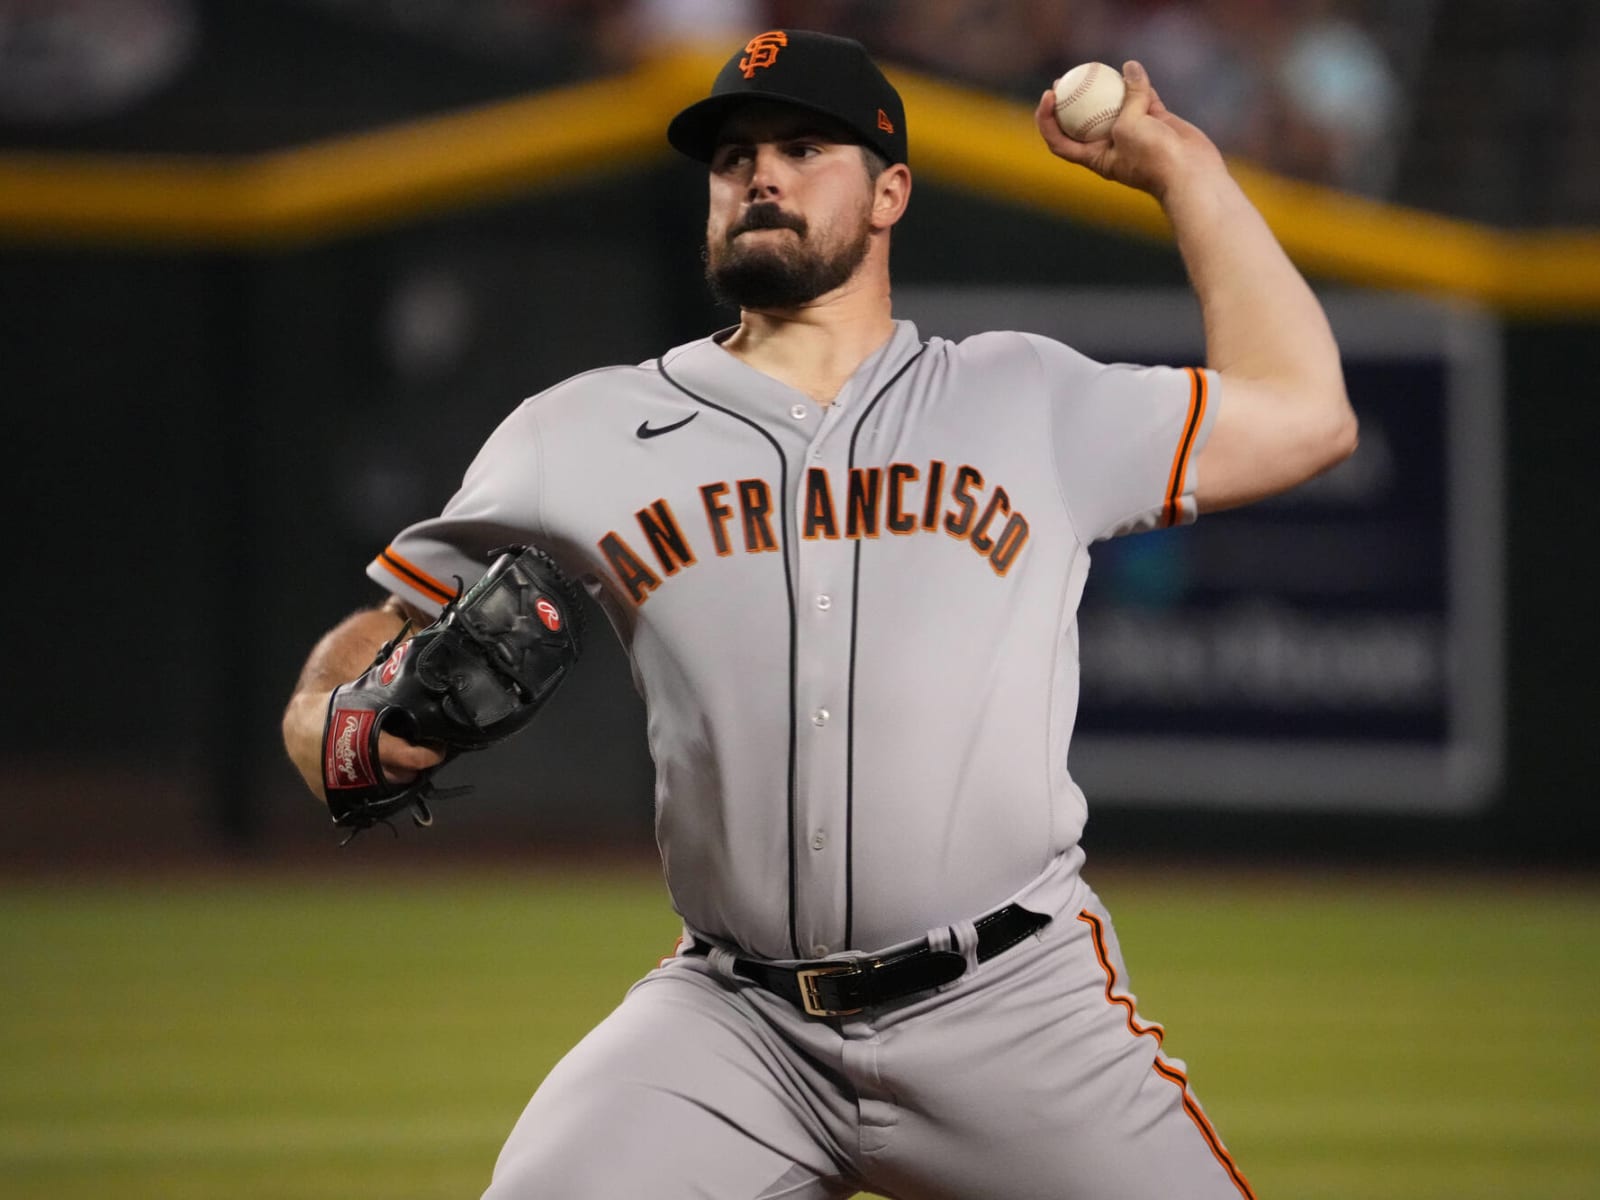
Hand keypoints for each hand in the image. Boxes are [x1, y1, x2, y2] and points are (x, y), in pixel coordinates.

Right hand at [282, 688, 445, 802]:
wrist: (301, 725)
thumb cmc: (337, 707)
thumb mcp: (367, 697)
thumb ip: (392, 698)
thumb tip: (416, 678)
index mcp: (366, 742)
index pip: (409, 757)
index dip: (428, 755)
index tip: (437, 750)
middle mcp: (355, 769)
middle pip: (398, 777)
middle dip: (413, 768)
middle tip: (421, 756)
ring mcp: (342, 787)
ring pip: (382, 791)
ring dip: (396, 780)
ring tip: (405, 767)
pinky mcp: (332, 797)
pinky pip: (362, 798)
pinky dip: (376, 789)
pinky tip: (384, 776)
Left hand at [1034, 61, 1224, 202]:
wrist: (1191, 173)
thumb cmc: (1153, 158)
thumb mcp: (1130, 126)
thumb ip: (1129, 97)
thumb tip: (1130, 68)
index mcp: (1095, 158)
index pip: (1061, 141)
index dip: (1048, 120)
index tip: (1048, 96)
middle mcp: (1111, 147)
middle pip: (1083, 122)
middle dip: (1070, 101)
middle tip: (1065, 79)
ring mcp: (1134, 134)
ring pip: (1114, 107)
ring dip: (1105, 89)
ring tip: (1094, 68)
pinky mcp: (1155, 123)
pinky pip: (1142, 100)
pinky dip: (1139, 85)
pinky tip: (1134, 69)